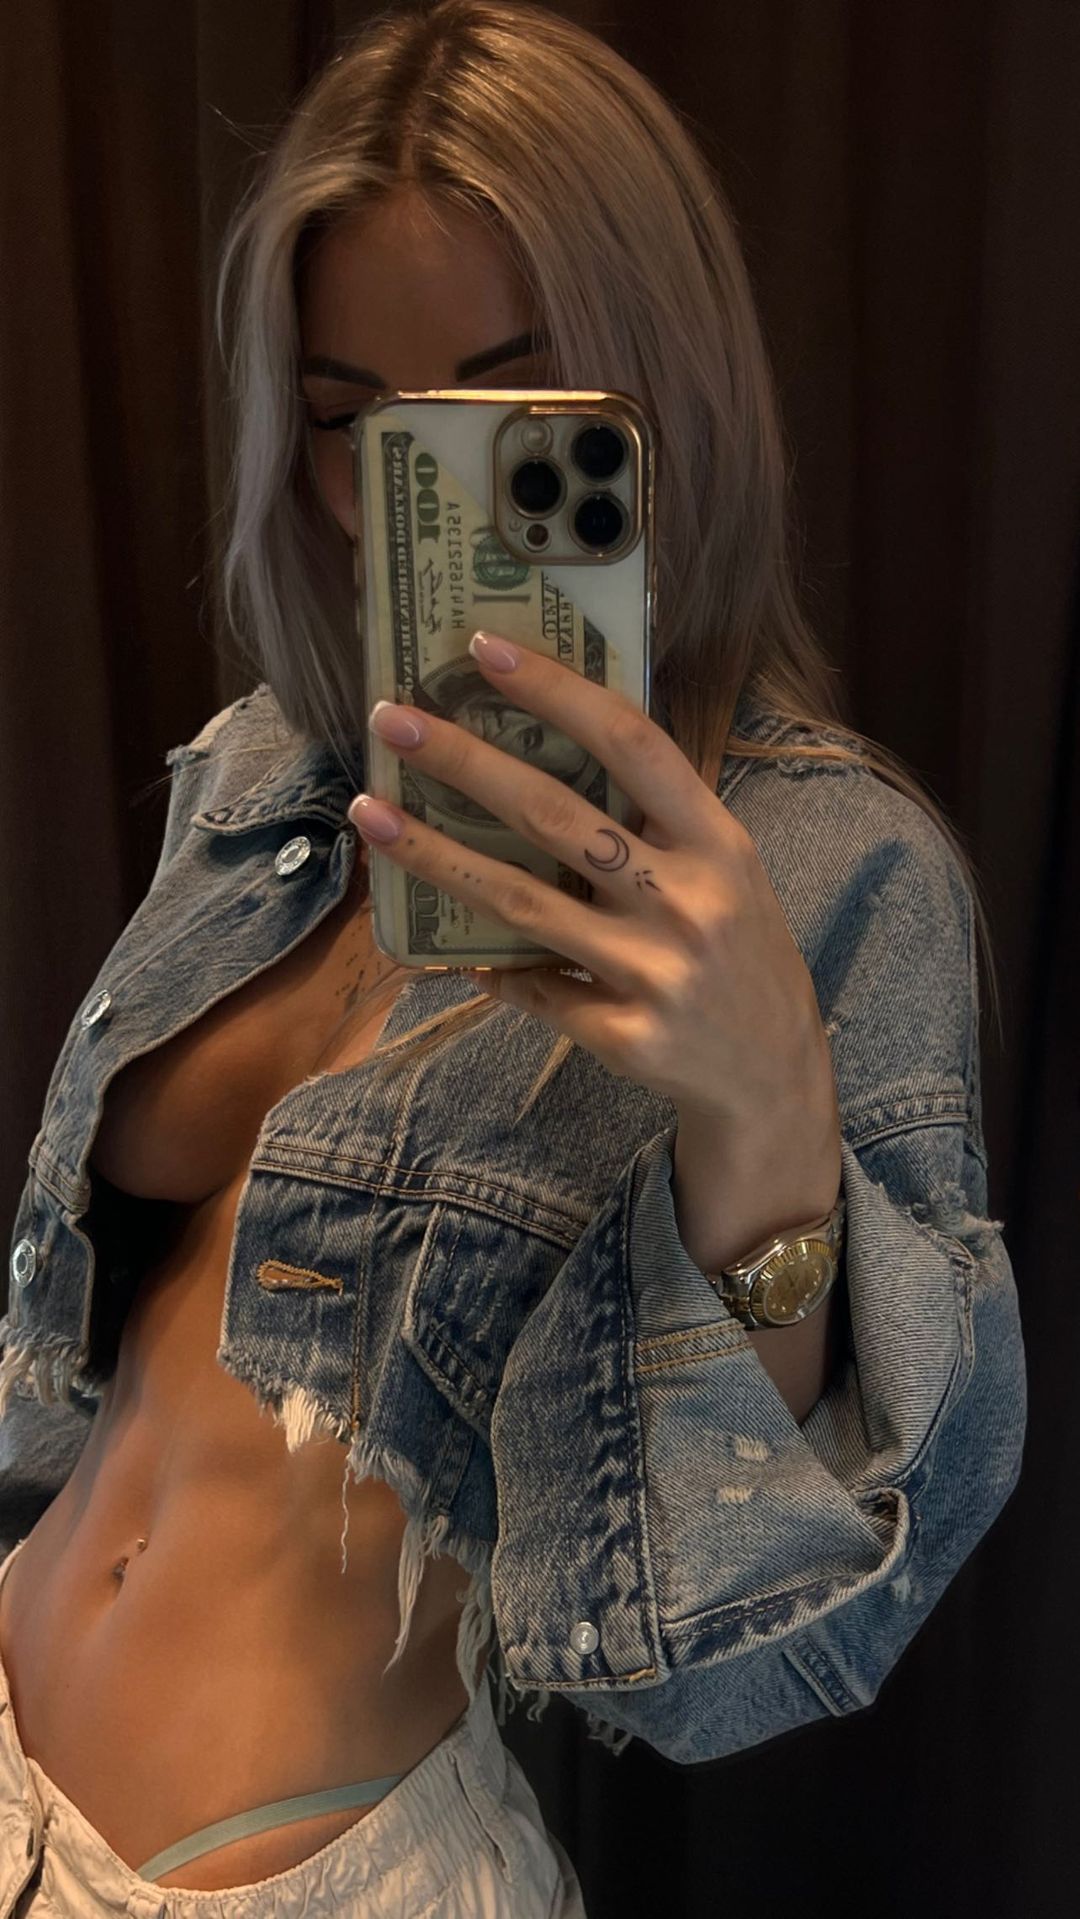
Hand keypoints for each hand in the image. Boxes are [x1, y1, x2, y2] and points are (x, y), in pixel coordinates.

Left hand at [348, 630, 835, 1129]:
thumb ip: (658, 824)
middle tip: (390, 721)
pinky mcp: (626, 1036)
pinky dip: (488, 966)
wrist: (774, 1075)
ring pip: (521, 903)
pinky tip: (446, 950)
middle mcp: (688, 900)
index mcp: (719, 842)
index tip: (484, 650)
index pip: (631, 744)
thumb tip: (543, 756)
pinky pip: (532, 989)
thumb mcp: (729, 874)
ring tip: (372, 816)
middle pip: (555, 815)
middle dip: (464, 761)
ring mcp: (656, 972)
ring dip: (437, 857)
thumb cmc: (739, 952)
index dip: (557, 691)